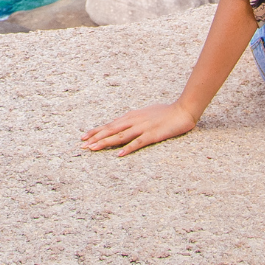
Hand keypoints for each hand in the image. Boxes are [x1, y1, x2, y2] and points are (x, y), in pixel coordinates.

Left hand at [81, 102, 198, 156]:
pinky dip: (127, 148)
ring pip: (120, 136)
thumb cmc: (166, 112)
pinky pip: (137, 143)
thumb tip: (124, 122)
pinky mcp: (152, 135)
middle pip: (111, 130)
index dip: (96, 131)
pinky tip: (118, 154)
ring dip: (105, 142)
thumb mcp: (146, 113)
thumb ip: (134, 118)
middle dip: (95, 137)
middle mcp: (134, 121)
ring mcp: (142, 128)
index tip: (84, 137)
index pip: (110, 124)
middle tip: (82, 145)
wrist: (183, 110)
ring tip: (93, 148)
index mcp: (131, 116)